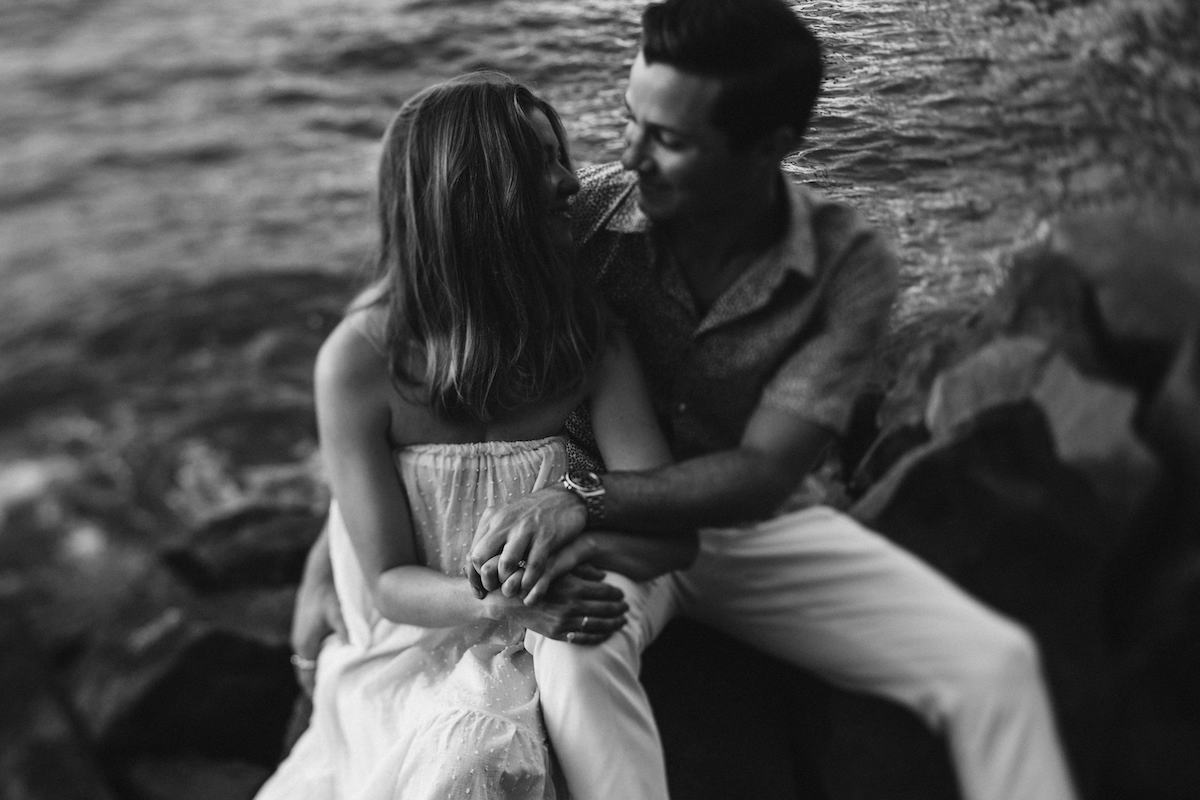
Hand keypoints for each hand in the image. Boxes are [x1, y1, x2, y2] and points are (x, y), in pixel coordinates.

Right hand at [290, 571, 347, 695]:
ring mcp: (305, 632)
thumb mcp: (338, 610)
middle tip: (337, 696)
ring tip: (341, 681)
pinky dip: (325, 656)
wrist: (322, 568)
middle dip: (321, 682)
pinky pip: (317, 648)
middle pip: (310, 670)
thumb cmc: (329, 590)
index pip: (307, 677)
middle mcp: (301, 641)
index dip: (315, 692)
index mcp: (305, 644)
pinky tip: (340, 656)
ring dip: (324, 668)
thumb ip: (345, 629)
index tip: (326, 705)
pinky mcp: (311, 623)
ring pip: (314, 659)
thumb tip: (355, 648)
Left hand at [467, 487, 586, 598]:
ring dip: (508, 582)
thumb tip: (474, 562)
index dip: (473, 577)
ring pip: (505, 564)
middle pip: (481, 558)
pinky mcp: (546, 537)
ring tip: (513, 589)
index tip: (480, 590)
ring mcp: (525, 529)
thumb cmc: (534, 514)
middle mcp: (505, 522)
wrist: (566, 497)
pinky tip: (530, 586)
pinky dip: (529, 581)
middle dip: (486, 580)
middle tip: (495, 589)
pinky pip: (533, 566)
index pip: (473, 553)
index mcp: (493, 519)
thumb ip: (492, 536)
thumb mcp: (508, 517)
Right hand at [487, 569, 626, 644]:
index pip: (606, 592)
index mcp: (574, 587)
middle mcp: (572, 606)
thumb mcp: (558, 567)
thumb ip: (583, 570)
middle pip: (606, 610)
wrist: (509, 598)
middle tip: (627, 608)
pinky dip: (599, 637)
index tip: (623, 594)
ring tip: (622, 622)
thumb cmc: (535, 577)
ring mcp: (565, 622)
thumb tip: (604, 575)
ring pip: (598, 626)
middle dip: (620, 609)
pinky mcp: (558, 634)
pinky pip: (584, 638)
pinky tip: (607, 634)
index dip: (617, 594)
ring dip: (614, 624)